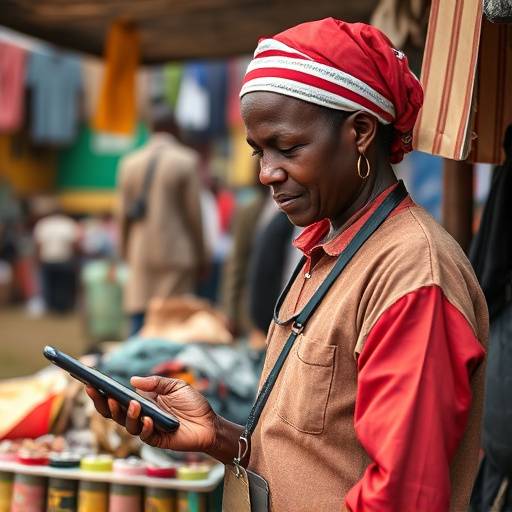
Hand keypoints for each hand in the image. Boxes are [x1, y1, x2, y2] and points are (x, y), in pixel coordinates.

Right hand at [86, 376, 216, 452]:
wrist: (210, 423)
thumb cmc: (193, 403)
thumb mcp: (175, 386)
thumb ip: (155, 382)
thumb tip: (132, 381)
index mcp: (142, 401)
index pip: (117, 398)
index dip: (102, 392)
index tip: (90, 382)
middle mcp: (141, 415)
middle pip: (114, 413)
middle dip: (103, 403)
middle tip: (98, 391)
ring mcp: (147, 428)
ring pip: (127, 425)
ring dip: (127, 414)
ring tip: (133, 403)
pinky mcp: (157, 439)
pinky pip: (145, 435)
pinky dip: (144, 427)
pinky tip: (149, 419)